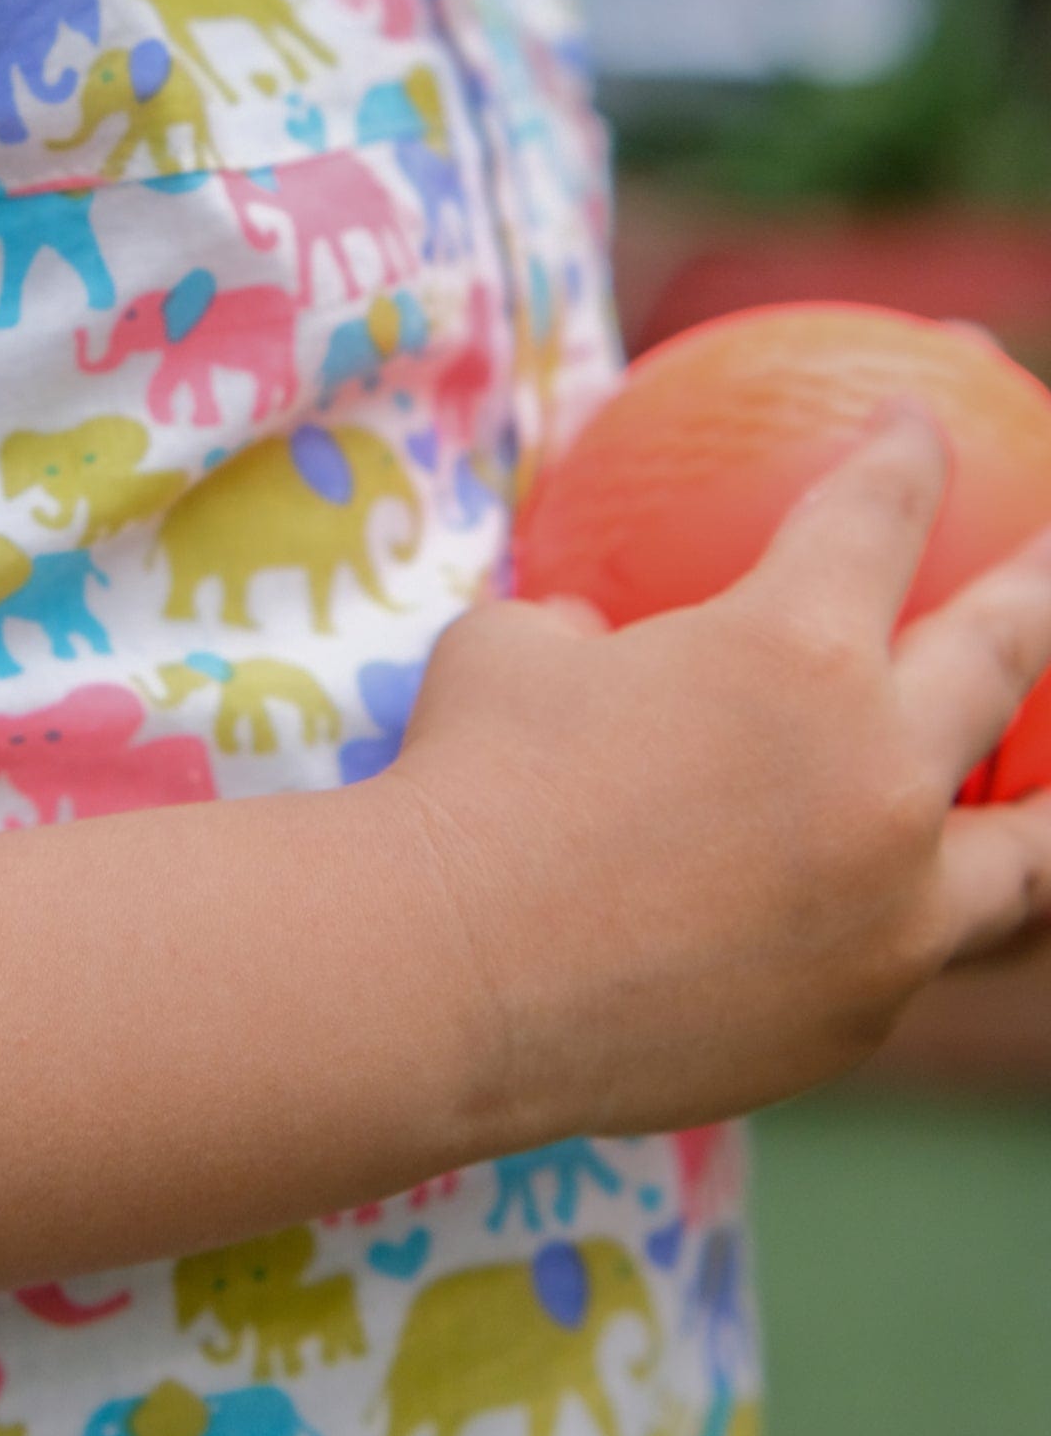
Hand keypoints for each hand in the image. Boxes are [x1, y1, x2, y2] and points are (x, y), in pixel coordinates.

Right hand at [392, 411, 1050, 1147]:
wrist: (444, 980)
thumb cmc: (462, 783)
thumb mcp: (514, 649)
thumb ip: (588, 632)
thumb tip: (601, 640)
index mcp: (796, 648)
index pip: (883, 511)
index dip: (907, 453)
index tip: (916, 423)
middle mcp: (878, 772)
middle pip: (1009, 653)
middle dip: (1042, 589)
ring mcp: (890, 909)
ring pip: (1028, 855)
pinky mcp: (859, 1012)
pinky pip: (912, 955)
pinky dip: (914, 922)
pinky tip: (901, 915)